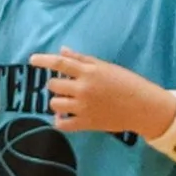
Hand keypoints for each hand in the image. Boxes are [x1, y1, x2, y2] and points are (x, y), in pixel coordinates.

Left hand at [32, 47, 170, 136]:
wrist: (144, 107)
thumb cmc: (127, 82)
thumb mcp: (105, 67)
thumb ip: (82, 60)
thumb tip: (61, 50)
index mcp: (89, 72)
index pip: (60, 63)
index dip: (43, 60)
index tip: (32, 60)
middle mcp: (84, 89)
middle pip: (53, 85)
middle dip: (56, 83)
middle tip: (68, 85)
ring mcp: (84, 108)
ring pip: (54, 104)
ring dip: (57, 101)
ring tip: (68, 101)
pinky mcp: (86, 123)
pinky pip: (62, 124)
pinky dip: (59, 120)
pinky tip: (64, 116)